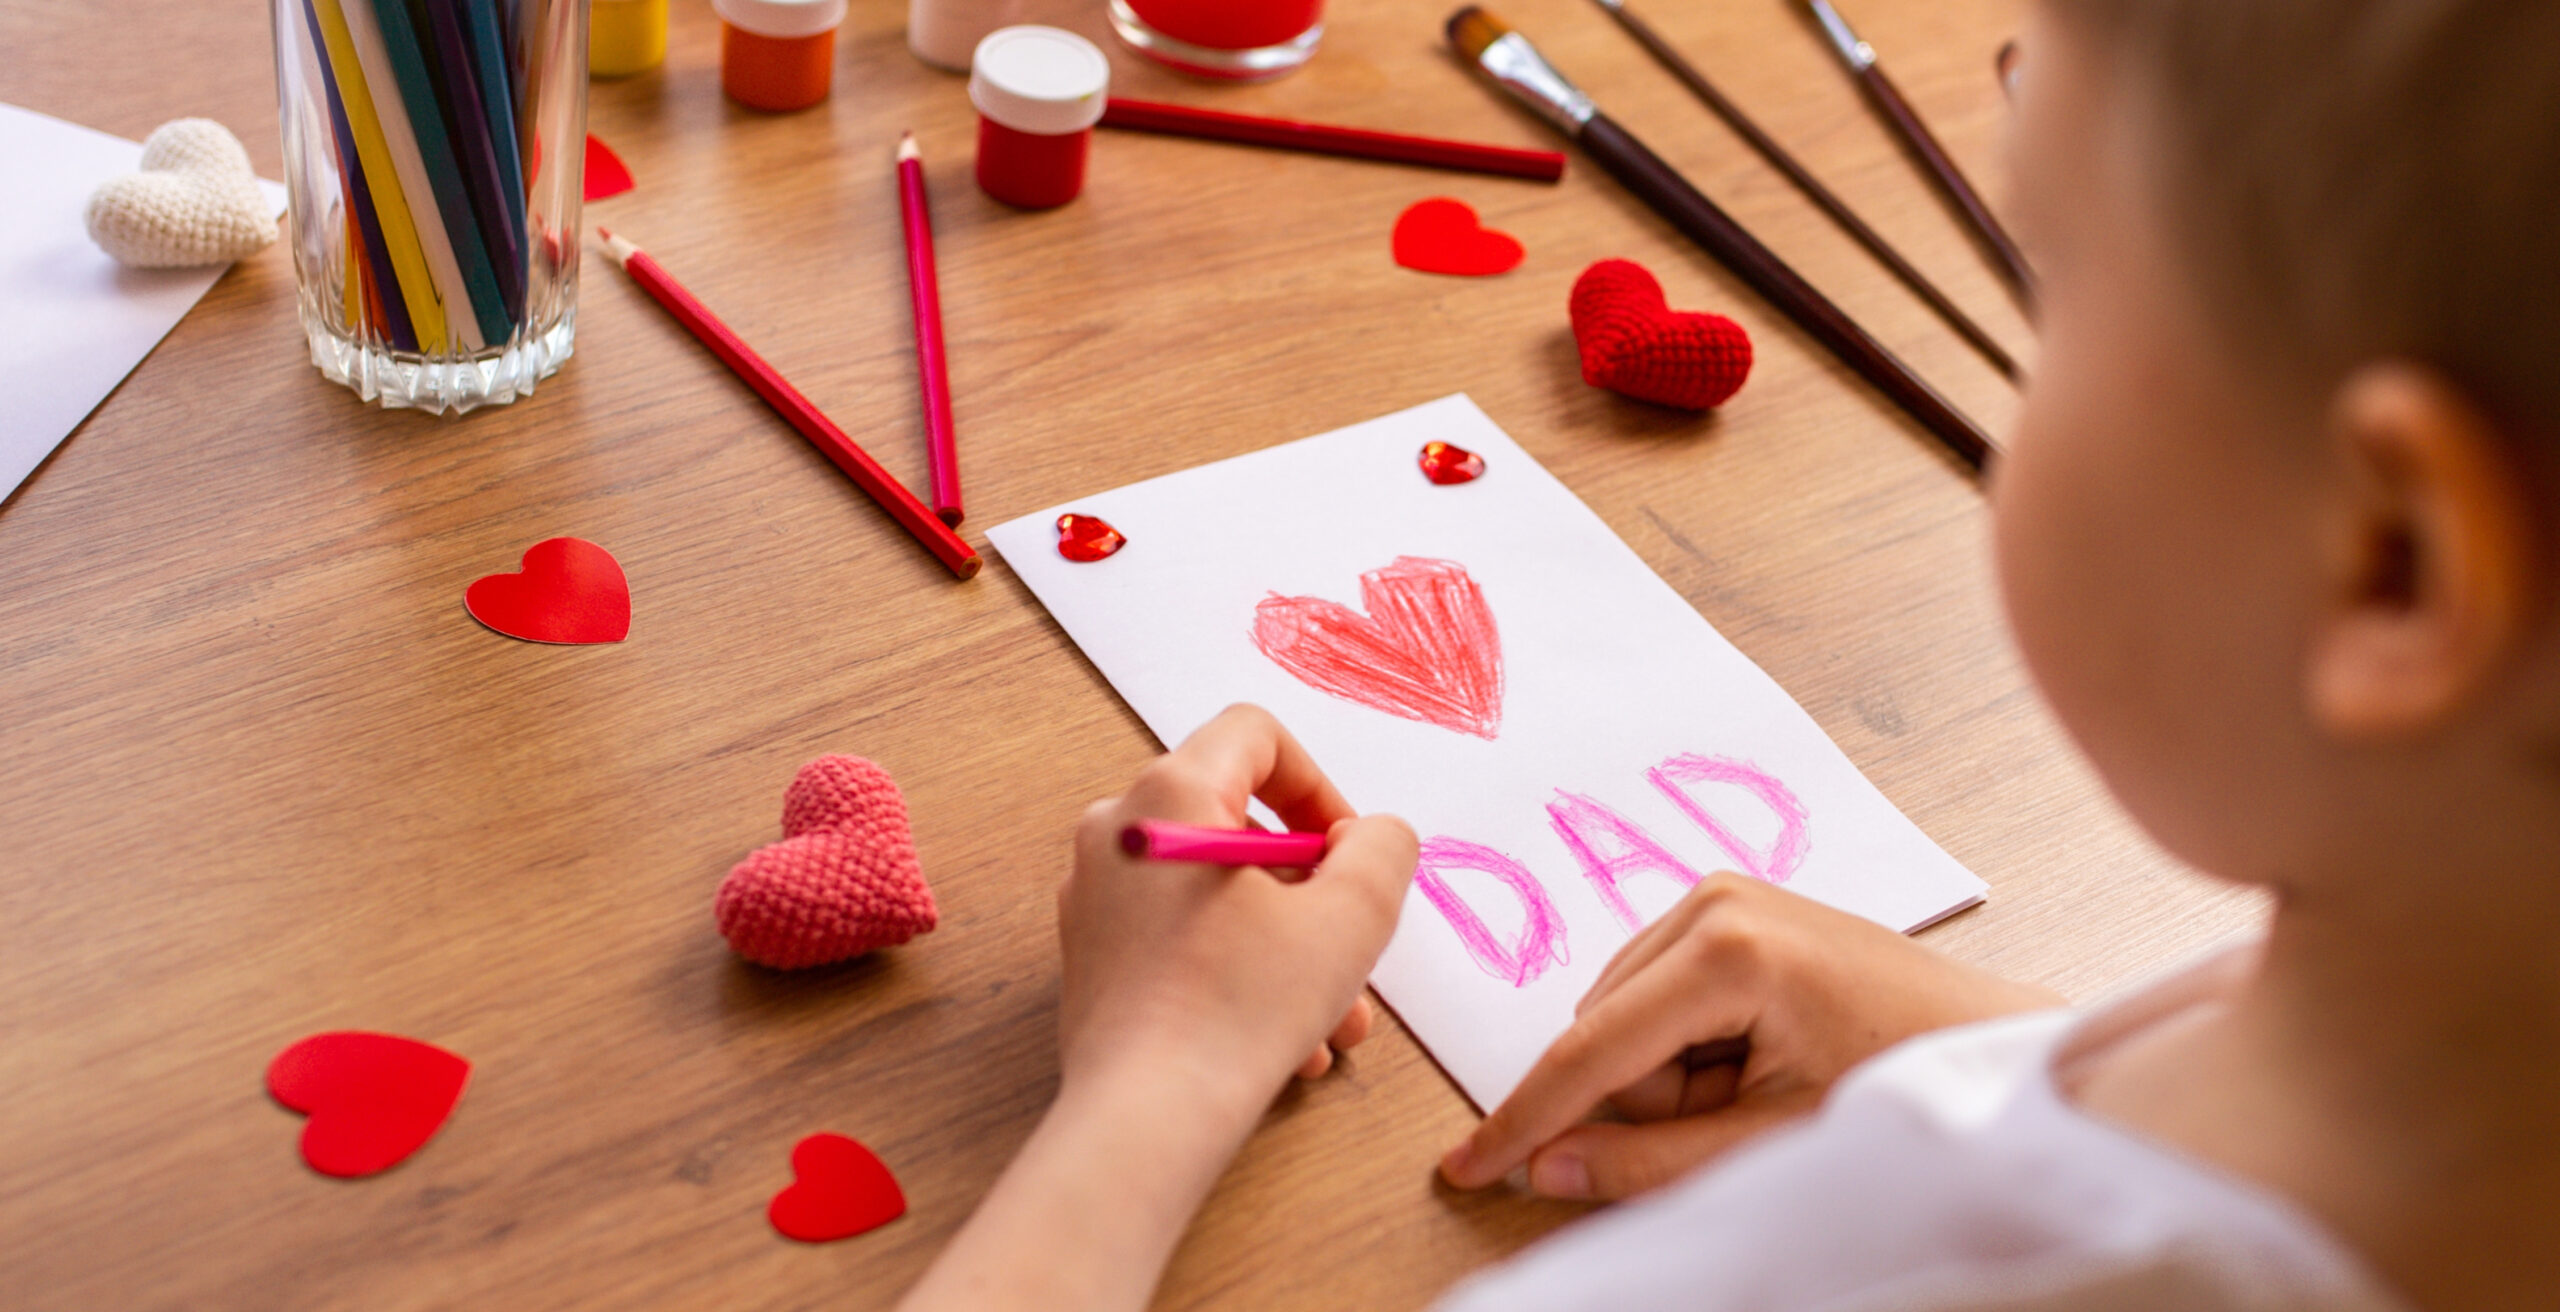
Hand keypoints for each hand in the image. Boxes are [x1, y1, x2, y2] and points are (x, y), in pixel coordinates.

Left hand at [1060, 704, 1418, 1114]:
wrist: (1144, 1119)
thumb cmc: (1239, 1011)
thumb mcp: (1351, 918)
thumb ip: (1382, 850)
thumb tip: (1370, 836)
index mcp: (1170, 795)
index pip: (1254, 735)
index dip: (1319, 784)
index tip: (1348, 852)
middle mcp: (1118, 831)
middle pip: (1240, 824)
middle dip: (1312, 890)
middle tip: (1350, 947)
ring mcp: (1095, 895)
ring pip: (1218, 893)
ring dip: (1289, 945)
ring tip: (1335, 1019)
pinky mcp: (1092, 955)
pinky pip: (1183, 936)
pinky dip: (1239, 970)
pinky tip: (1287, 1043)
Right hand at [1439, 873, 2062, 1200]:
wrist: (1987, 1042)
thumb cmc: (1905, 1082)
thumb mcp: (1770, 1145)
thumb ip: (1649, 1163)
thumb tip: (1547, 1169)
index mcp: (1728, 950)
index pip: (1589, 1051)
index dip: (1523, 1119)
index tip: (1467, 1165)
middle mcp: (1713, 902)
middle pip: (1604, 1034)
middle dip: (1646, 1099)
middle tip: (1741, 1120)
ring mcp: (1721, 897)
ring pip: (1623, 1019)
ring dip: (1670, 1076)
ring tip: (1762, 1087)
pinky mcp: (1729, 908)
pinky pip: (1654, 996)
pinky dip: (1688, 1046)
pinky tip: (1756, 1056)